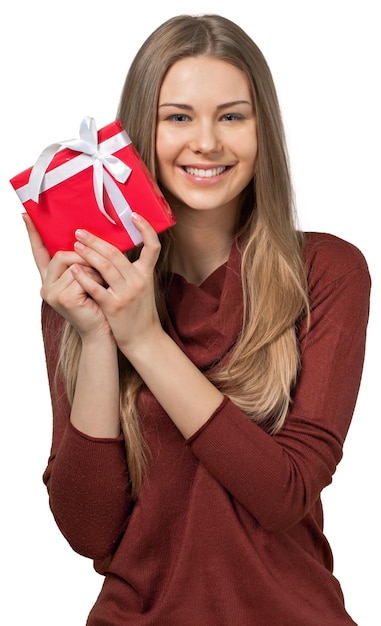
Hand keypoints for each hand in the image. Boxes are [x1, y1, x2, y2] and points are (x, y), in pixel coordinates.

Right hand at [22, 213, 110, 338]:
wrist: (102, 331)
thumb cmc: (98, 304)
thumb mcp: (87, 279)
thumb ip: (81, 262)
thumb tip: (85, 237)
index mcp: (50, 279)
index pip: (39, 252)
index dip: (33, 234)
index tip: (26, 215)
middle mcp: (46, 286)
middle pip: (61, 254)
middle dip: (84, 257)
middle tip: (99, 270)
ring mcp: (52, 294)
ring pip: (74, 264)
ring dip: (94, 270)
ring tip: (102, 283)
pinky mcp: (64, 299)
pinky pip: (82, 276)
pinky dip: (95, 280)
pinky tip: (100, 291)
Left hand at [70, 213, 161, 353]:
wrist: (144, 339)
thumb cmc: (139, 312)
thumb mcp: (143, 287)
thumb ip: (132, 270)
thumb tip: (114, 250)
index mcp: (146, 274)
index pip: (153, 247)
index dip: (146, 229)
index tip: (134, 215)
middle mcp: (139, 281)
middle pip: (116, 254)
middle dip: (96, 240)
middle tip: (80, 231)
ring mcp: (127, 294)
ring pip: (105, 267)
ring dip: (88, 253)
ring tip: (75, 245)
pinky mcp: (114, 307)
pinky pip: (96, 288)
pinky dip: (84, 277)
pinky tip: (74, 269)